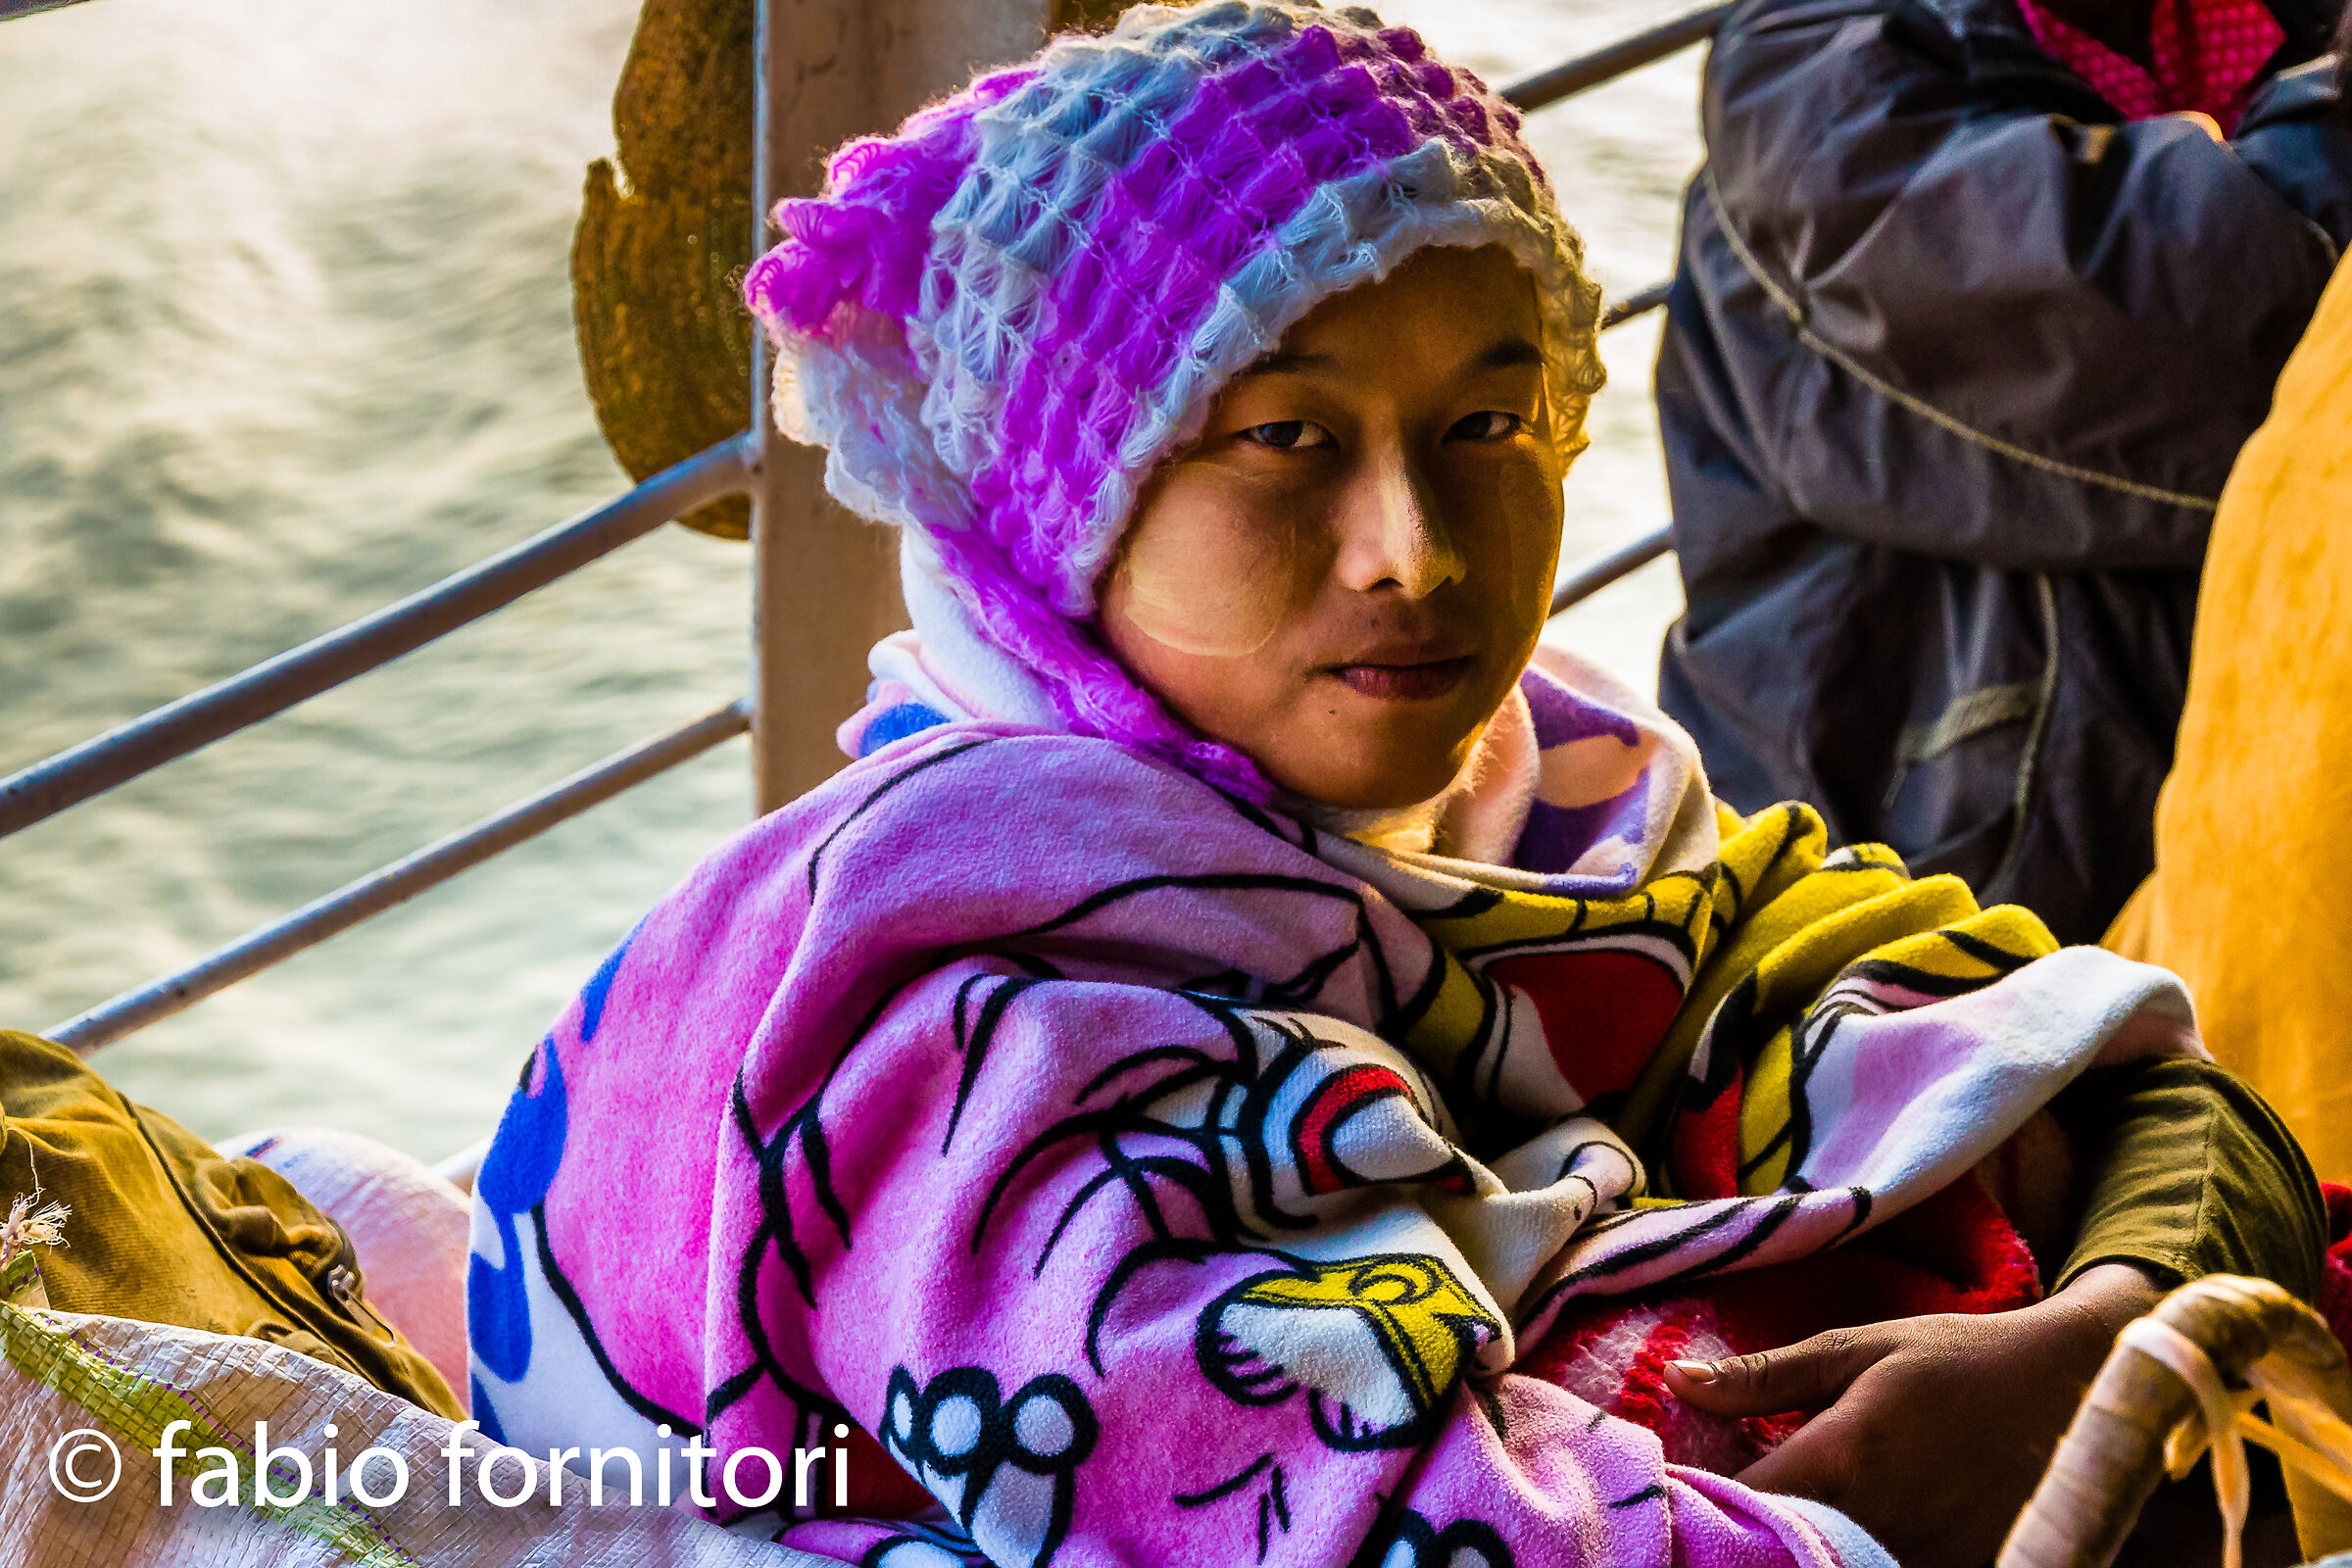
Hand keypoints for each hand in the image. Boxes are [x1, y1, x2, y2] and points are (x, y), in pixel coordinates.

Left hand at [1661, 1264, 2164, 1567]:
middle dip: (1745, 1529)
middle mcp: (1879, 1521)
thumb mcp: (1858, 1348)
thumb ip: (1764, 1375)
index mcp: (1844, 1457)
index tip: (1680, 1482)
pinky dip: (1850, 1555)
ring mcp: (1923, 1558)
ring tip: (1780, 1514)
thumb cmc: (1957, 1359)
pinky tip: (1842, 1528)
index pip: (1742, 1501)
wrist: (2076, 1391)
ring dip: (1798, 1545)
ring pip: (1829, 1565)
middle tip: (1724, 1505)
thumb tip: (1678, 1380)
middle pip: (1779, 1548)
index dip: (1702, 1497)